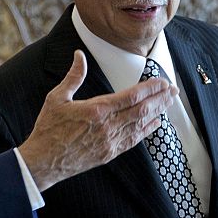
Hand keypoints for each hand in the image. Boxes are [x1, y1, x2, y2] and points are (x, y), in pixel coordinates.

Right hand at [18, 50, 176, 190]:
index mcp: (96, 110)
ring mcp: (110, 142)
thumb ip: (73, 76)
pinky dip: (147, 130)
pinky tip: (155, 123)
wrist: (43, 161)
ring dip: (158, 112)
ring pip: (141, 125)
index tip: (162, 81)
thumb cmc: (48, 129)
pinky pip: (134, 140)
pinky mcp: (109, 153)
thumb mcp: (56, 98)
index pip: (132, 96)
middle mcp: (107, 127)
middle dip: (160, 98)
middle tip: (173, 90)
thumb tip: (79, 55)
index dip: (150, 88)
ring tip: (169, 102)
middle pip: (142, 110)